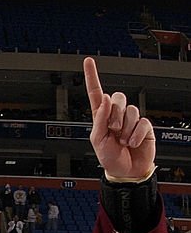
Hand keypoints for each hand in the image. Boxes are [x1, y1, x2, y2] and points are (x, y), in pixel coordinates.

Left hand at [85, 57, 155, 180]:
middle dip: (115, 115)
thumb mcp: (98, 141)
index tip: (88, 61)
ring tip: (123, 141)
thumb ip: (100, 119)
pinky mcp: (144, 126)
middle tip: (114, 131)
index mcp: (101, 117)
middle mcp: (116, 114)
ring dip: (126, 129)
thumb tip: (106, 98)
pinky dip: (136, 135)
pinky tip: (132, 143)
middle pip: (118, 98)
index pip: (96, 93)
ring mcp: (131, 119)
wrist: (126, 171)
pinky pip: (142, 122)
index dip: (92, 77)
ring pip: (131, 110)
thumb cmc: (110, 157)